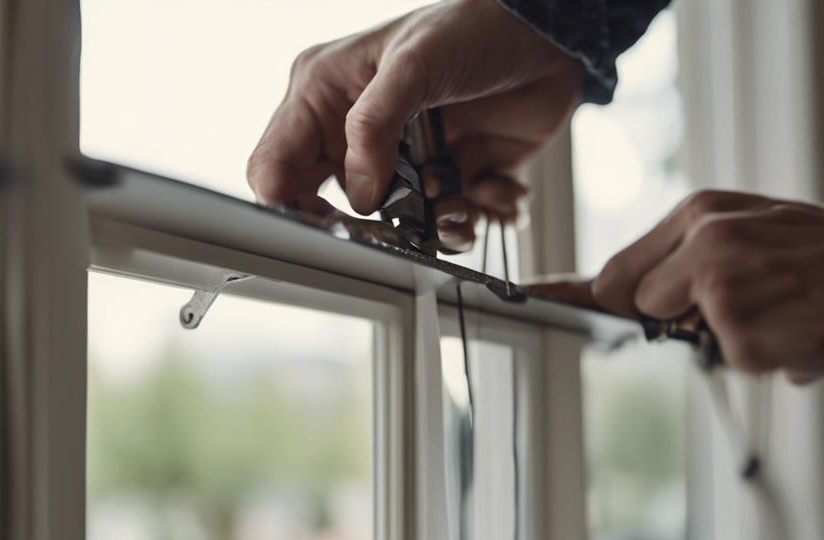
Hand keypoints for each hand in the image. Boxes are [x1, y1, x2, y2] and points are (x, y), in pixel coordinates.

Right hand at [247, 0, 581, 251]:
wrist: (547, 37)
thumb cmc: (476, 27)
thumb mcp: (415, 62)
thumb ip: (374, 125)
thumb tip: (359, 193)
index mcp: (323, 93)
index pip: (275, 162)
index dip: (284, 204)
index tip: (320, 229)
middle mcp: (352, 130)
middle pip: (326, 204)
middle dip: (364, 225)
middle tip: (397, 223)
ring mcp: (396, 157)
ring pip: (388, 224)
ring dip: (429, 226)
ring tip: (460, 201)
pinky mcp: (438, 177)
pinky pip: (438, 223)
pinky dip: (467, 219)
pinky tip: (488, 190)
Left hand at [587, 190, 823, 381]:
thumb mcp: (755, 227)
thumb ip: (686, 252)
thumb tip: (604, 292)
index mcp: (701, 212)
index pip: (614, 273)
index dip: (589, 298)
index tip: (544, 299)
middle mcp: (704, 241)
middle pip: (641, 308)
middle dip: (681, 318)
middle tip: (745, 301)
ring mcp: (724, 287)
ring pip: (696, 340)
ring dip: (739, 339)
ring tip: (788, 309)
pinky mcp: (746, 332)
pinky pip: (741, 361)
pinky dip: (775, 357)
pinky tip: (807, 328)